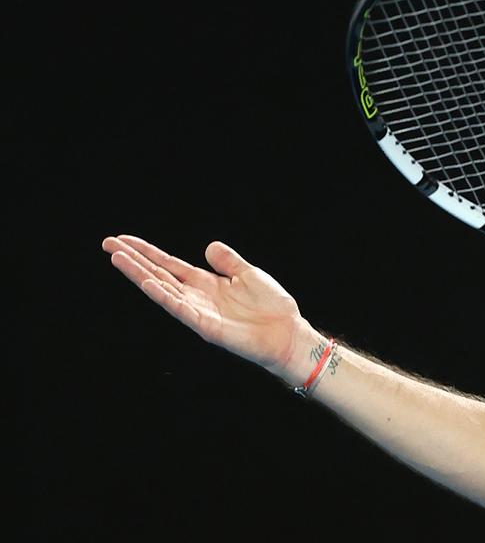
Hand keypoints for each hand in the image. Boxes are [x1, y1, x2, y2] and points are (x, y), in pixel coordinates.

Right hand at [102, 235, 320, 383]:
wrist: (288, 333)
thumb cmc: (272, 307)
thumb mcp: (249, 274)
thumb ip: (227, 261)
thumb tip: (208, 246)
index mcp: (205, 283)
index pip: (168, 264)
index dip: (147, 252)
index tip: (123, 240)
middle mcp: (196, 296)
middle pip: (157, 274)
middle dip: (133, 259)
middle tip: (108, 244)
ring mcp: (198, 311)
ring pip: (162, 289)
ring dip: (139, 274)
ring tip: (118, 258)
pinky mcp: (206, 326)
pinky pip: (180, 309)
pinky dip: (164, 297)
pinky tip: (148, 284)